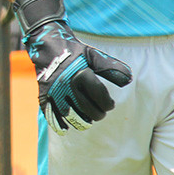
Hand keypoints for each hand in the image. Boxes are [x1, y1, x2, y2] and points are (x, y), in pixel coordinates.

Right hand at [15, 0, 131, 134]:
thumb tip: (129, 80)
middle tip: (101, 113)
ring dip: (83, 122)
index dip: (109, 104)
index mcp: (82, 74)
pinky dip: (60, 124)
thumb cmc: (74, 52)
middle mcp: (68, 85)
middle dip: (98, 115)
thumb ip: (111, 68)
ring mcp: (55, 92)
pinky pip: (52, 115)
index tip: (110, 104)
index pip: (101, 98)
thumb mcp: (94, 55)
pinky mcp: (44, 96)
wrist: (47, 46)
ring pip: (72, 116)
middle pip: (88, 110)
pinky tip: (67, 128)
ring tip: (88, 120)